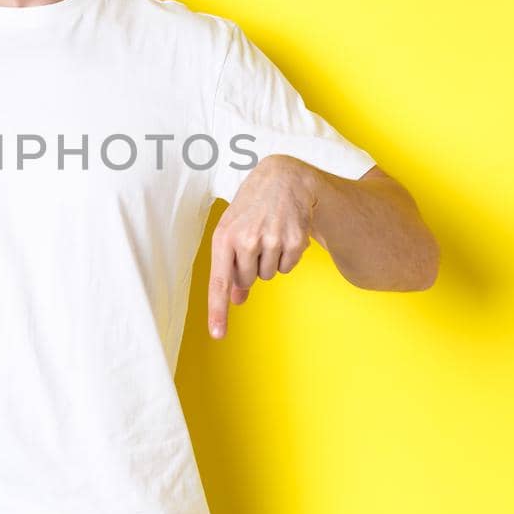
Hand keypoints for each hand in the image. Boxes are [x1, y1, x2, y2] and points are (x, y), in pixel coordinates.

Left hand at [207, 155, 319, 339]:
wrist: (283, 178)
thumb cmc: (251, 207)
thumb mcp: (232, 231)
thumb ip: (230, 265)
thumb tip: (235, 299)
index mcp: (224, 236)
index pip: (219, 281)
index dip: (218, 310)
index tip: (218, 334)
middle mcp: (247, 240)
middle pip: (247, 281)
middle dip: (250, 268)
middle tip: (254, 241)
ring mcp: (272, 240)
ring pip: (269, 275)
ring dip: (269, 261)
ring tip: (269, 233)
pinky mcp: (295, 241)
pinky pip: (288, 268)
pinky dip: (287, 257)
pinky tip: (284, 234)